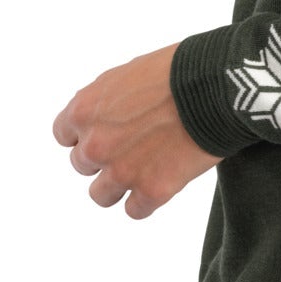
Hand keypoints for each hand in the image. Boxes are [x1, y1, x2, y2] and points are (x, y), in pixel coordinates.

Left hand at [52, 42, 222, 218]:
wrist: (215, 88)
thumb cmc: (178, 70)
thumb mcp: (127, 73)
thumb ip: (106, 101)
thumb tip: (105, 116)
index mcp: (84, 110)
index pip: (65, 136)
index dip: (86, 135)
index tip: (104, 134)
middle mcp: (95, 144)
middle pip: (83, 166)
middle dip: (105, 158)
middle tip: (133, 147)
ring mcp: (122, 171)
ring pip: (101, 195)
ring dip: (119, 186)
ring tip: (144, 171)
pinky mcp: (152, 191)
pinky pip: (135, 211)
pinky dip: (147, 200)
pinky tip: (162, 183)